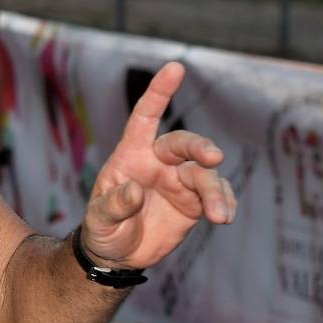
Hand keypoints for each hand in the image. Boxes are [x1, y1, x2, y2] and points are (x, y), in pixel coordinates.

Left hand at [82, 62, 235, 268]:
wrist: (116, 254)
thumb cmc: (101, 228)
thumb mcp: (98, 219)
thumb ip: (113, 204)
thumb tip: (136, 190)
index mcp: (131, 155)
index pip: (145, 117)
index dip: (159, 92)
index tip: (176, 67)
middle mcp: (159, 162)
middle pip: (183, 144)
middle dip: (199, 147)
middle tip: (213, 157)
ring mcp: (179, 181)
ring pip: (205, 175)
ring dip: (216, 192)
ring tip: (219, 215)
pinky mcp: (194, 203)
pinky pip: (216, 197)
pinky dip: (224, 204)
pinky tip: (225, 216)